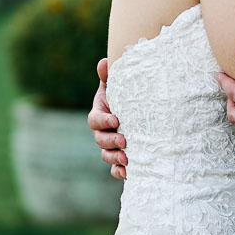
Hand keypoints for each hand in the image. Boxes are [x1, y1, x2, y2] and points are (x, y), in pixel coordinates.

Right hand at [88, 57, 127, 178]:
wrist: (138, 112)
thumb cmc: (125, 97)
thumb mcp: (117, 86)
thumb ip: (109, 76)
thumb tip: (105, 61)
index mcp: (99, 115)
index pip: (96, 120)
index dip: (104, 121)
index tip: (116, 119)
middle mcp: (102, 132)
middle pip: (100, 140)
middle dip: (111, 141)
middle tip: (124, 141)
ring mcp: (110, 146)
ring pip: (106, 155)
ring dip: (115, 158)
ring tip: (127, 159)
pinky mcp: (120, 158)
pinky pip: (115, 169)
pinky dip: (120, 172)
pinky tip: (128, 173)